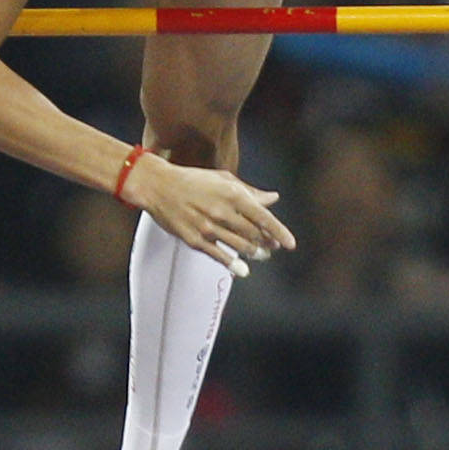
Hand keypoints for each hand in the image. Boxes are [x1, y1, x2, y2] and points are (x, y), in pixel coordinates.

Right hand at [131, 152, 295, 273]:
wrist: (158, 186)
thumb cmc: (192, 180)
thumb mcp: (223, 179)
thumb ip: (249, 191)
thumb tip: (272, 198)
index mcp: (232, 194)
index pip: (263, 217)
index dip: (280, 232)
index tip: (290, 244)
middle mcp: (222, 212)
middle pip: (254, 235)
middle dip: (267, 243)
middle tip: (271, 247)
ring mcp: (208, 227)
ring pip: (240, 247)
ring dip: (254, 254)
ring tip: (260, 255)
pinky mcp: (194, 240)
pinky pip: (219, 256)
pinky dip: (233, 265)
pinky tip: (242, 270)